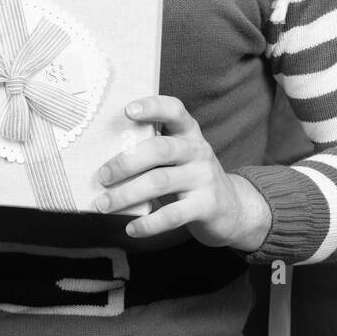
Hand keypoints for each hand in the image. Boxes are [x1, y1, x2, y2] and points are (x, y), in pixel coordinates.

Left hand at [95, 95, 271, 250]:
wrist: (234, 209)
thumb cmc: (191, 179)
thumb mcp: (180, 157)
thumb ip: (153, 151)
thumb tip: (104, 160)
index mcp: (189, 133)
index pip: (174, 110)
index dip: (152, 107)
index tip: (127, 110)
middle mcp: (198, 151)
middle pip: (160, 149)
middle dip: (126, 162)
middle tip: (102, 176)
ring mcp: (204, 178)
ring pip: (160, 182)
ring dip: (126, 194)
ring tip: (104, 204)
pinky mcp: (206, 206)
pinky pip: (172, 215)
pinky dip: (148, 223)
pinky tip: (131, 228)